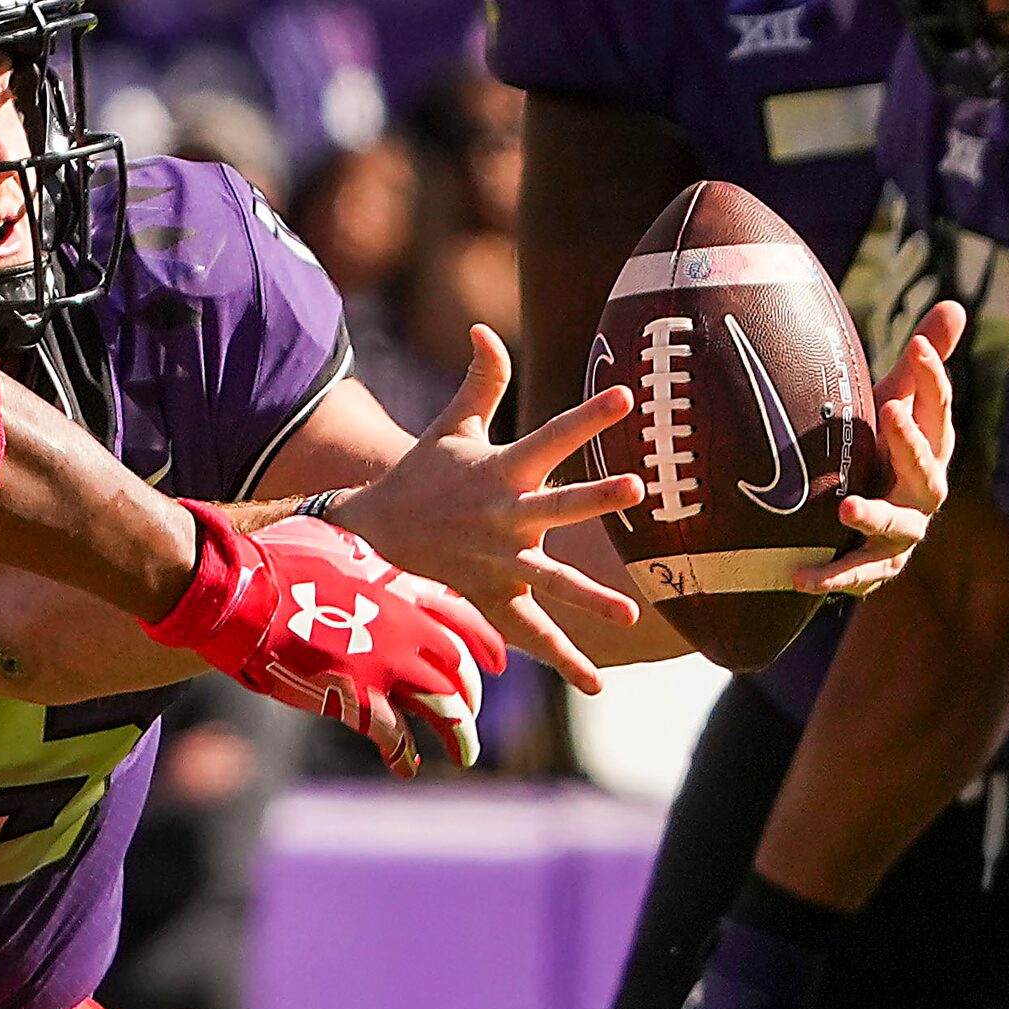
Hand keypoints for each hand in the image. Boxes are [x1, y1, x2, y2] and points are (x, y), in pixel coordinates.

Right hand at [143, 504, 507, 773]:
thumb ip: (362, 561)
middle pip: (459, 667)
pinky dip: (404, 755)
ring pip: (444, 706)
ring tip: (465, 752)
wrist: (239, 592)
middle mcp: (403, 628)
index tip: (499, 662)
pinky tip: (406, 766)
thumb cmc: (273, 560)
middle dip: (469, 693)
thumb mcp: (331, 544)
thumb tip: (366, 560)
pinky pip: (395, 736)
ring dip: (459, 733)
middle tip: (470, 713)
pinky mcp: (356, 699)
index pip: (461, 616)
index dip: (485, 642)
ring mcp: (383, 665)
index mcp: (399, 587)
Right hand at [323, 325, 642, 692]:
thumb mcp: (451, 427)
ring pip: (547, 580)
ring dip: (586, 597)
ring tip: (629, 613)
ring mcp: (498, 562)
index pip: (551, 435)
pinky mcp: (492, 598)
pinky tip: (597, 681)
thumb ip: (481, 381)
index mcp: (501, 472)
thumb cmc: (424, 474)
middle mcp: (503, 517)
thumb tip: (484, 327)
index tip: (626, 395)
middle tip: (635, 486)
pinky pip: (530, 633)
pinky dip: (563, 658)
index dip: (588, 415)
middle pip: (556, 505)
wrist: (373, 532)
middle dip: (594, 498)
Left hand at [793, 301, 964, 598]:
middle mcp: (924, 491)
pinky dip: (831, 576)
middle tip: (891, 410)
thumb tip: (954, 304)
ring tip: (845, 509)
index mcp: (930, 448)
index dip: (933, 377)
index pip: (939, 410)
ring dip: (874, 515)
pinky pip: (856, 574)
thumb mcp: (896, 402)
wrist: (867, 523)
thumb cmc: (882, 449)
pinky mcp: (876, 565)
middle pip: (927, 468)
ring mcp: (903, 531)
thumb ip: (921, 363)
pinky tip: (798, 576)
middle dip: (911, 441)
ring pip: (898, 526)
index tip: (917, 348)